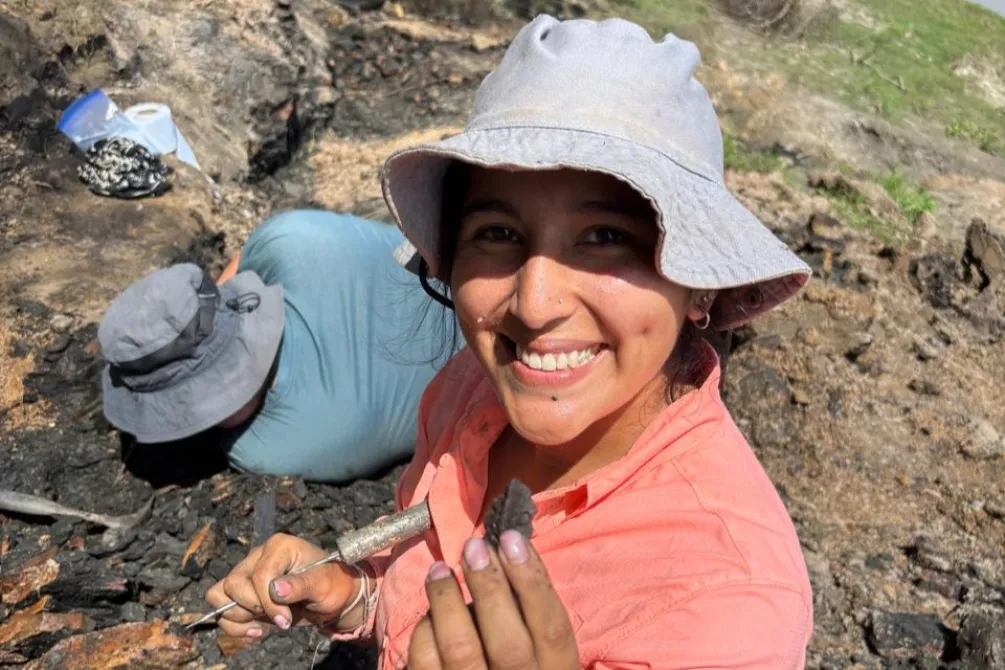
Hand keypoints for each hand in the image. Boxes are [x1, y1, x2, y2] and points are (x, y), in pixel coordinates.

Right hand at [205, 533, 357, 638]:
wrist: (332, 598)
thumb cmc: (331, 585)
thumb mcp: (324, 585)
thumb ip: (301, 586)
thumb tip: (276, 589)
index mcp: (279, 547)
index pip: (259, 575)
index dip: (268, 602)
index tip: (285, 619)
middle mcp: (258, 557)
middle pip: (233, 584)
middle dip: (253, 608)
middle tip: (279, 619)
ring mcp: (247, 574)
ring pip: (220, 596)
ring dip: (240, 618)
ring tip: (265, 625)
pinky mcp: (243, 593)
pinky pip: (222, 609)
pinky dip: (235, 626)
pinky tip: (257, 631)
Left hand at [408, 530, 578, 669]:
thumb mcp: (541, 660)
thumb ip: (530, 623)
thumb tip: (505, 560)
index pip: (553, 628)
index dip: (533, 581)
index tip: (513, 539)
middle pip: (508, 641)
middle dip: (490, 587)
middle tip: (474, 547)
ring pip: (462, 651)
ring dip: (448, 602)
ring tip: (440, 570)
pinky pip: (426, 667)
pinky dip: (424, 635)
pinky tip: (428, 616)